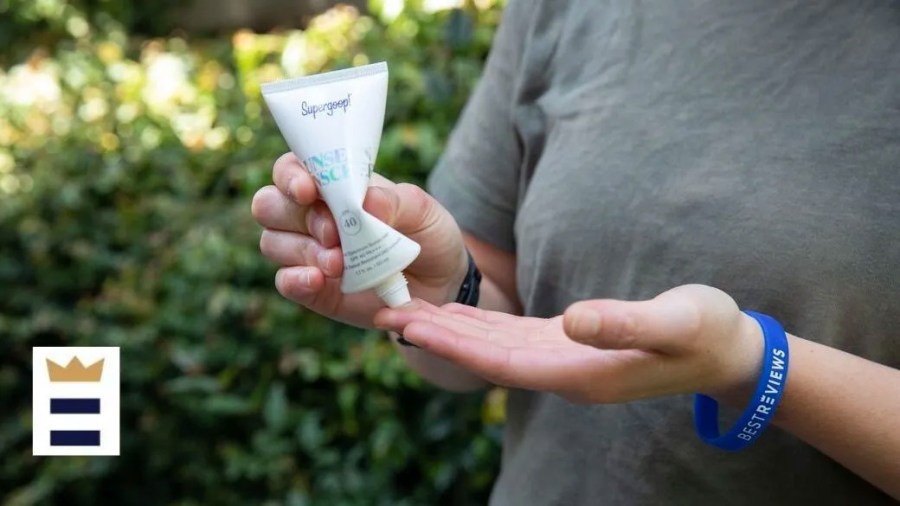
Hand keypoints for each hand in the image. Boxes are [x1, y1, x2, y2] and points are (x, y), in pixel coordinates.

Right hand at [251, 152, 468, 327]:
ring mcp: (309, 253)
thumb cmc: (426, 235)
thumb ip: (394, 200)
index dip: (290, 175)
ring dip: (304, 250)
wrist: (441, 283)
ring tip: (340, 263)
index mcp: (332, 185)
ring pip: (272, 242)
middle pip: (269, 204)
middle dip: (297, 216)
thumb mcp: (422, 210)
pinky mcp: (313, 288)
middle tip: (334, 233)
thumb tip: (365, 200)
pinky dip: (296, 279)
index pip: (291, 169)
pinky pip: (284, 281)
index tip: (309, 190)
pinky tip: (320, 279)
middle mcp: (310, 216)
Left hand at [374, 285, 764, 403]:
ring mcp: (565, 360)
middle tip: (382, 313)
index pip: (501, 361)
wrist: (727, 350)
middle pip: (484, 356)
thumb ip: (627, 323)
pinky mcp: (569, 343)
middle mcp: (563, 371)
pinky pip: (512, 336)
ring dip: (448, 329)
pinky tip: (454, 312)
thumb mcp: (676, 322)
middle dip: (435, 336)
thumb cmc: (707, 333)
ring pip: (491, 346)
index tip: (412, 326)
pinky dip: (478, 324)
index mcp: (580, 371)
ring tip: (404, 311)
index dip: (454, 344)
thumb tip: (575, 320)